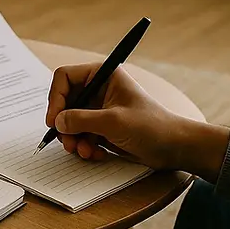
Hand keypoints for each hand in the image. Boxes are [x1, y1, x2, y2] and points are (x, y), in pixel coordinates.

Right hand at [46, 64, 229, 180]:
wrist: (175, 148)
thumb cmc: (152, 127)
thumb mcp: (114, 122)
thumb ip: (81, 120)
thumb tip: (57, 122)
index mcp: (102, 75)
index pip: (64, 78)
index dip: (55, 98)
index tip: (54, 120)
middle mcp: (98, 89)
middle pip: (64, 102)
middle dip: (64, 124)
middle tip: (67, 142)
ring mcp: (99, 109)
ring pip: (70, 121)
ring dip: (73, 139)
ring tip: (84, 151)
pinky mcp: (101, 127)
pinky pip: (80, 134)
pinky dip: (84, 145)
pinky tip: (96, 153)